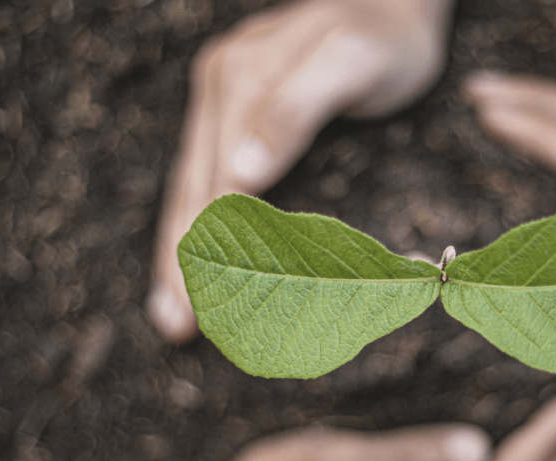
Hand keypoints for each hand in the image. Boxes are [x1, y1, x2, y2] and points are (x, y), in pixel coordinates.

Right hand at [148, 0, 454, 341]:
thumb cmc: (384, 36)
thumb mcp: (351, 62)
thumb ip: (296, 109)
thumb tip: (239, 174)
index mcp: (239, 81)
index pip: (212, 183)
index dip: (202, 248)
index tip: (198, 308)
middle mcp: (220, 87)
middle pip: (190, 189)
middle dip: (180, 263)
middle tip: (174, 329)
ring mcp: (223, 95)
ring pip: (191, 185)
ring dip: (179, 249)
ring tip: (171, 311)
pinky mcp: (235, 105)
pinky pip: (207, 171)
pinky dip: (198, 220)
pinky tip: (192, 254)